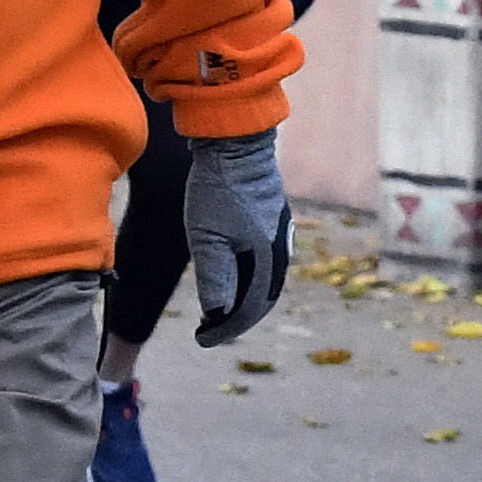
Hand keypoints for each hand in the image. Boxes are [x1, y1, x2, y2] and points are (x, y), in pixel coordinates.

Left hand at [184, 132, 292, 345]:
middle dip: (236, 319)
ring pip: (266, 281)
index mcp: (266, 258)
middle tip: (209, 328)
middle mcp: (279, 250)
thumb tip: (219, 314)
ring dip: (244, 300)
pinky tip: (232, 275)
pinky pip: (266, 261)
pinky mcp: (275, 221)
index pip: (249, 309)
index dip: (225, 329)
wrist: (236, 143)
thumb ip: (215, 278)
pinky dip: (249, 278)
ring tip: (218, 308)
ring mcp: (280, 234)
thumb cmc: (216, 189)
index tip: (201, 338)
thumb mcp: (206, 237)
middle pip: (262, 299)